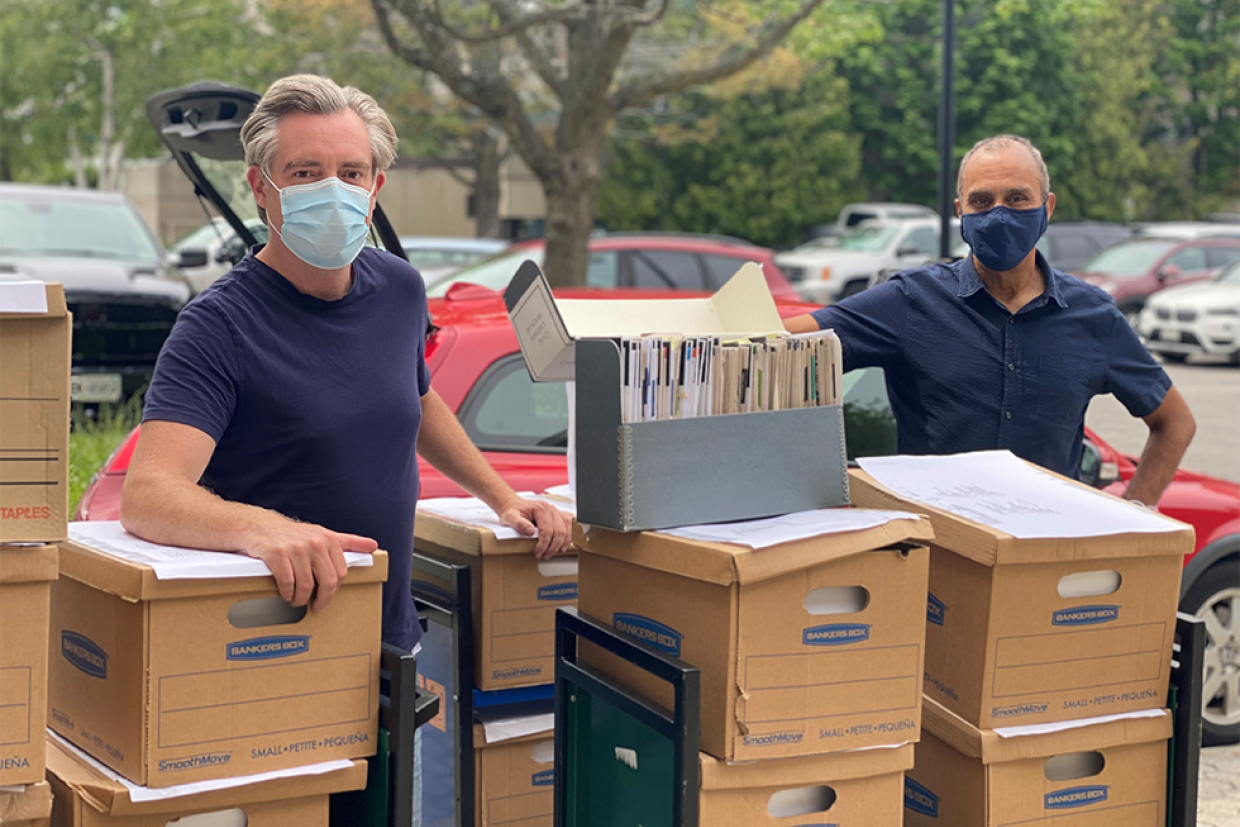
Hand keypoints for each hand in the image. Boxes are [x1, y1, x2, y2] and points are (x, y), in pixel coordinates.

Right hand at [244, 520, 377, 611]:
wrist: (259, 527)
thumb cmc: (294, 536)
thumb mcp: (323, 535)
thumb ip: (349, 542)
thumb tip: (373, 546)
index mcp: (329, 539)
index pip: (341, 573)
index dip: (334, 590)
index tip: (325, 597)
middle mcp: (314, 542)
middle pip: (327, 582)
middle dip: (321, 599)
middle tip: (314, 606)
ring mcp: (295, 548)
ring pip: (305, 586)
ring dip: (300, 600)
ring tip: (296, 601)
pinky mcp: (276, 554)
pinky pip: (286, 583)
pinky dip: (286, 593)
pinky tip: (285, 594)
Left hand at [496, 498, 572, 560]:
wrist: (513, 505)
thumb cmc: (512, 511)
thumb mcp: (510, 517)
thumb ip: (519, 524)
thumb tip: (531, 532)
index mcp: (542, 508)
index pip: (548, 530)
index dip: (544, 544)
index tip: (538, 553)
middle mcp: (552, 509)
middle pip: (559, 531)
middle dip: (553, 547)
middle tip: (544, 556)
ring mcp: (556, 512)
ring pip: (567, 529)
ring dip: (563, 543)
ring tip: (554, 552)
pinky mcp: (558, 516)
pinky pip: (569, 525)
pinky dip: (569, 536)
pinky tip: (564, 544)